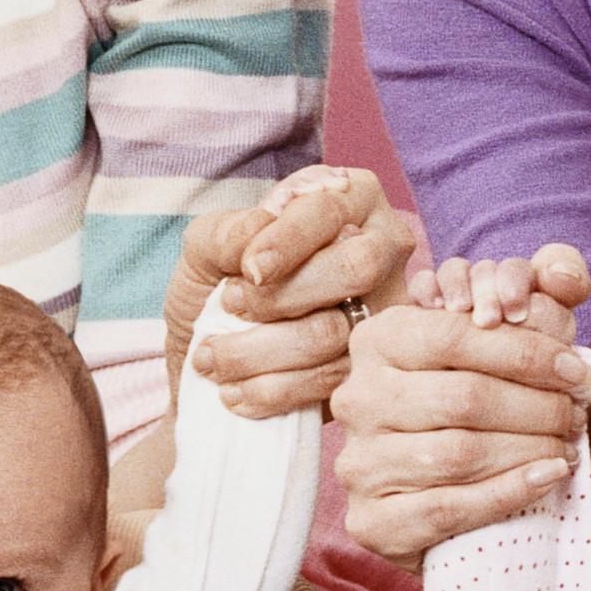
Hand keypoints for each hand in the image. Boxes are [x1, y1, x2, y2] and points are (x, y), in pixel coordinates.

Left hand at [168, 166, 420, 418]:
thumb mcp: (205, 249)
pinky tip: (234, 390)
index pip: (330, 210)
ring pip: (337, 332)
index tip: (248, 270)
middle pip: (357, 268)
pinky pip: (331, 381)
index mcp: (349, 200)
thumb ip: (227, 233)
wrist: (211, 361)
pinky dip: (273, 389)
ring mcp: (385, 313)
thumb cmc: (215, 287)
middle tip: (230, 306)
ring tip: (212, 357)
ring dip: (261, 350)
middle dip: (284, 295)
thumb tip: (261, 233)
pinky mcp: (371, 369)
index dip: (289, 240)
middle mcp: (383, 250)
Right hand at [332, 245, 590, 563]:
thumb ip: (537, 300)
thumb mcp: (499, 348)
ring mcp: (358, 463)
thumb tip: (564, 274)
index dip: (527, 352)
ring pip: (458, 453)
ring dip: (529, 450)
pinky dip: (510, 493)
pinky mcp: (371, 521)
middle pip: (464, 397)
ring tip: (567, 447)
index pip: (456, 336)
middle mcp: (357, 397)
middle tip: (578, 414)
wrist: (442, 501)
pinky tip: (549, 477)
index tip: (578, 369)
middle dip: (538, 407)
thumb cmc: (477, 411)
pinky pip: (449, 507)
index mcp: (378, 341)